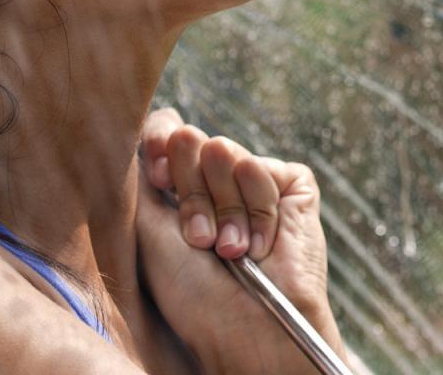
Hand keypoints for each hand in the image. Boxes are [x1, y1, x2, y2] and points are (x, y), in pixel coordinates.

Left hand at [136, 108, 345, 374]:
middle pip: (194, 140)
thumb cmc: (192, 291)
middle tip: (198, 238)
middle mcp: (217, 181)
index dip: (162, 149)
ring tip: (229, 251)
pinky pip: (263, 168)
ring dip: (224, 210)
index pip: (167, 133)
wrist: (248, 325)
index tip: (160, 181)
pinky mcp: (293, 186)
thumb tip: (164, 117)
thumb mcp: (149, 228)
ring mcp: (256, 182)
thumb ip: (149, 170)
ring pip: (228, 153)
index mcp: (179, 187)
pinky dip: (257, 209)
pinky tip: (260, 245)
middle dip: (192, 191)